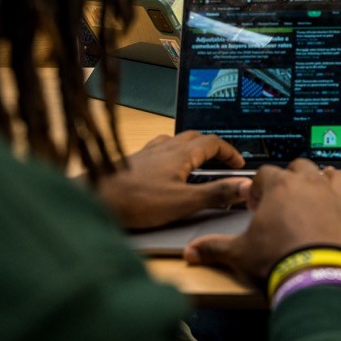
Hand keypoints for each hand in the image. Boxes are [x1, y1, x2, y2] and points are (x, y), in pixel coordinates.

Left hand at [95, 131, 250, 228]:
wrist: (94, 199)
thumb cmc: (136, 201)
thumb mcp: (183, 202)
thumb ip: (216, 194)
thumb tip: (246, 187)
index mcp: (181, 153)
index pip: (213, 143)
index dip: (230, 152)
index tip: (239, 164)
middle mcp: (164, 147)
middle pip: (195, 138)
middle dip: (212, 148)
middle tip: (222, 162)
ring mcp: (147, 153)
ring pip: (175, 141)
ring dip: (190, 148)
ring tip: (196, 162)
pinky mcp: (133, 161)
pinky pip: (158, 149)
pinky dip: (170, 154)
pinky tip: (164, 168)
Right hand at [183, 158, 340, 283]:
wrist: (316, 278)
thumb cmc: (276, 260)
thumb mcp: (239, 255)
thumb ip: (214, 249)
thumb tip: (192, 252)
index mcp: (280, 187)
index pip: (266, 174)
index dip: (259, 187)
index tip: (256, 202)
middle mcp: (310, 186)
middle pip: (302, 167)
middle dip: (293, 176)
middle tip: (286, 193)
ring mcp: (336, 200)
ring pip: (336, 177)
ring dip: (330, 179)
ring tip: (325, 183)